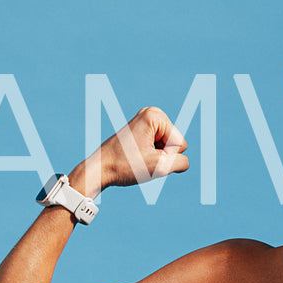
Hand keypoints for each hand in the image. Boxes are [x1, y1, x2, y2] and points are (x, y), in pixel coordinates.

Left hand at [73, 107, 189, 197]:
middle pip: (176, 143)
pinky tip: (137, 156)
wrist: (99, 169)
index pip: (180, 144)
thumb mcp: (159, 168)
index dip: (165, 156)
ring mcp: (147, 121)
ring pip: (169, 147)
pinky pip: (160, 147)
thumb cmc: (125, 167)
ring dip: (157, 157)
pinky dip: (152, 155)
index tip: (144, 156)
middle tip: (141, 158)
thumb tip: (182, 160)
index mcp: (155, 115)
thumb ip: (181, 162)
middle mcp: (151, 113)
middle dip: (162, 155)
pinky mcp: (143, 130)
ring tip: (138, 157)